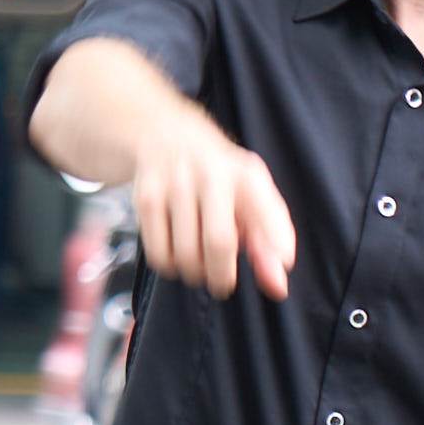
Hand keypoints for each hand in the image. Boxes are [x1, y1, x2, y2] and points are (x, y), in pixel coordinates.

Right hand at [130, 112, 296, 300]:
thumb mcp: (252, 199)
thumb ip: (268, 241)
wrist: (168, 138)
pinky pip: (159, 254)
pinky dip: (169, 266)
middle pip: (219, 243)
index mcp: (246, 175)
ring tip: (198, 263)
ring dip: (194, 273)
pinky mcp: (146, 198)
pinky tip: (175, 254)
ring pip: (185, 255)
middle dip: (221, 276)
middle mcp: (212, 174)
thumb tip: (277, 286)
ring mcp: (175, 184)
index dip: (272, 244)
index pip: (266, 214)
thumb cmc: (219, 181)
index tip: (276, 271)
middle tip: (222, 282)